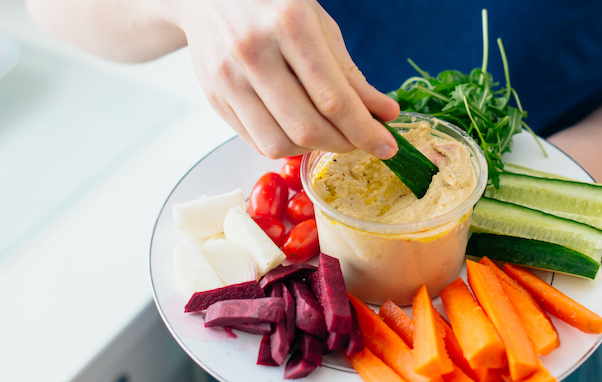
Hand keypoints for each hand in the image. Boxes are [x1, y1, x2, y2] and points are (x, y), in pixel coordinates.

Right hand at [175, 0, 399, 158]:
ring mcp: (228, 78)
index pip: (334, 99)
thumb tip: (385, 114)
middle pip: (307, 128)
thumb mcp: (319, 25)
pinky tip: (299, 128)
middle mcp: (254, 53)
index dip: (365, 131)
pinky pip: (257, 141)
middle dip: (344, 144)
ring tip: (329, 132)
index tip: (387, 146)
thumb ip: (351, 73)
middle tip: (362, 141)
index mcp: (289, 26)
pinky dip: (287, 144)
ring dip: (314, 148)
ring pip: (279, 143)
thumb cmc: (272, 5)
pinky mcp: (215, 98)